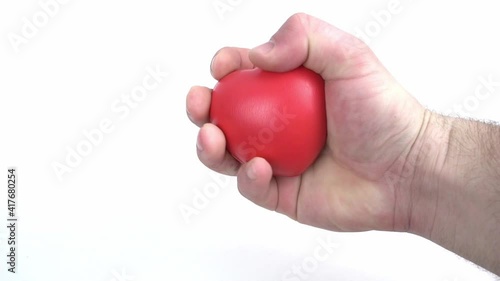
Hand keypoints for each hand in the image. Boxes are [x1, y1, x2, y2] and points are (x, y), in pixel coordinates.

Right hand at [186, 13, 426, 231]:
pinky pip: (252, 186)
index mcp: (289, 90)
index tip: (221, 66)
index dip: (226, 67)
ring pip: (228, 153)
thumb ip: (305, 38)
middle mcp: (278, 124)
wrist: (408, 170)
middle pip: (227, 115)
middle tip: (199, 103)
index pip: (246, 74)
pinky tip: (259, 167)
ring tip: (212, 136)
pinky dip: (248, 177)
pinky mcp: (282, 193)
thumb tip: (257, 56)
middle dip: (202, 108)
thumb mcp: (350, 57)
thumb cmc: (383, 112)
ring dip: (210, 146)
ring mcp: (277, 159)